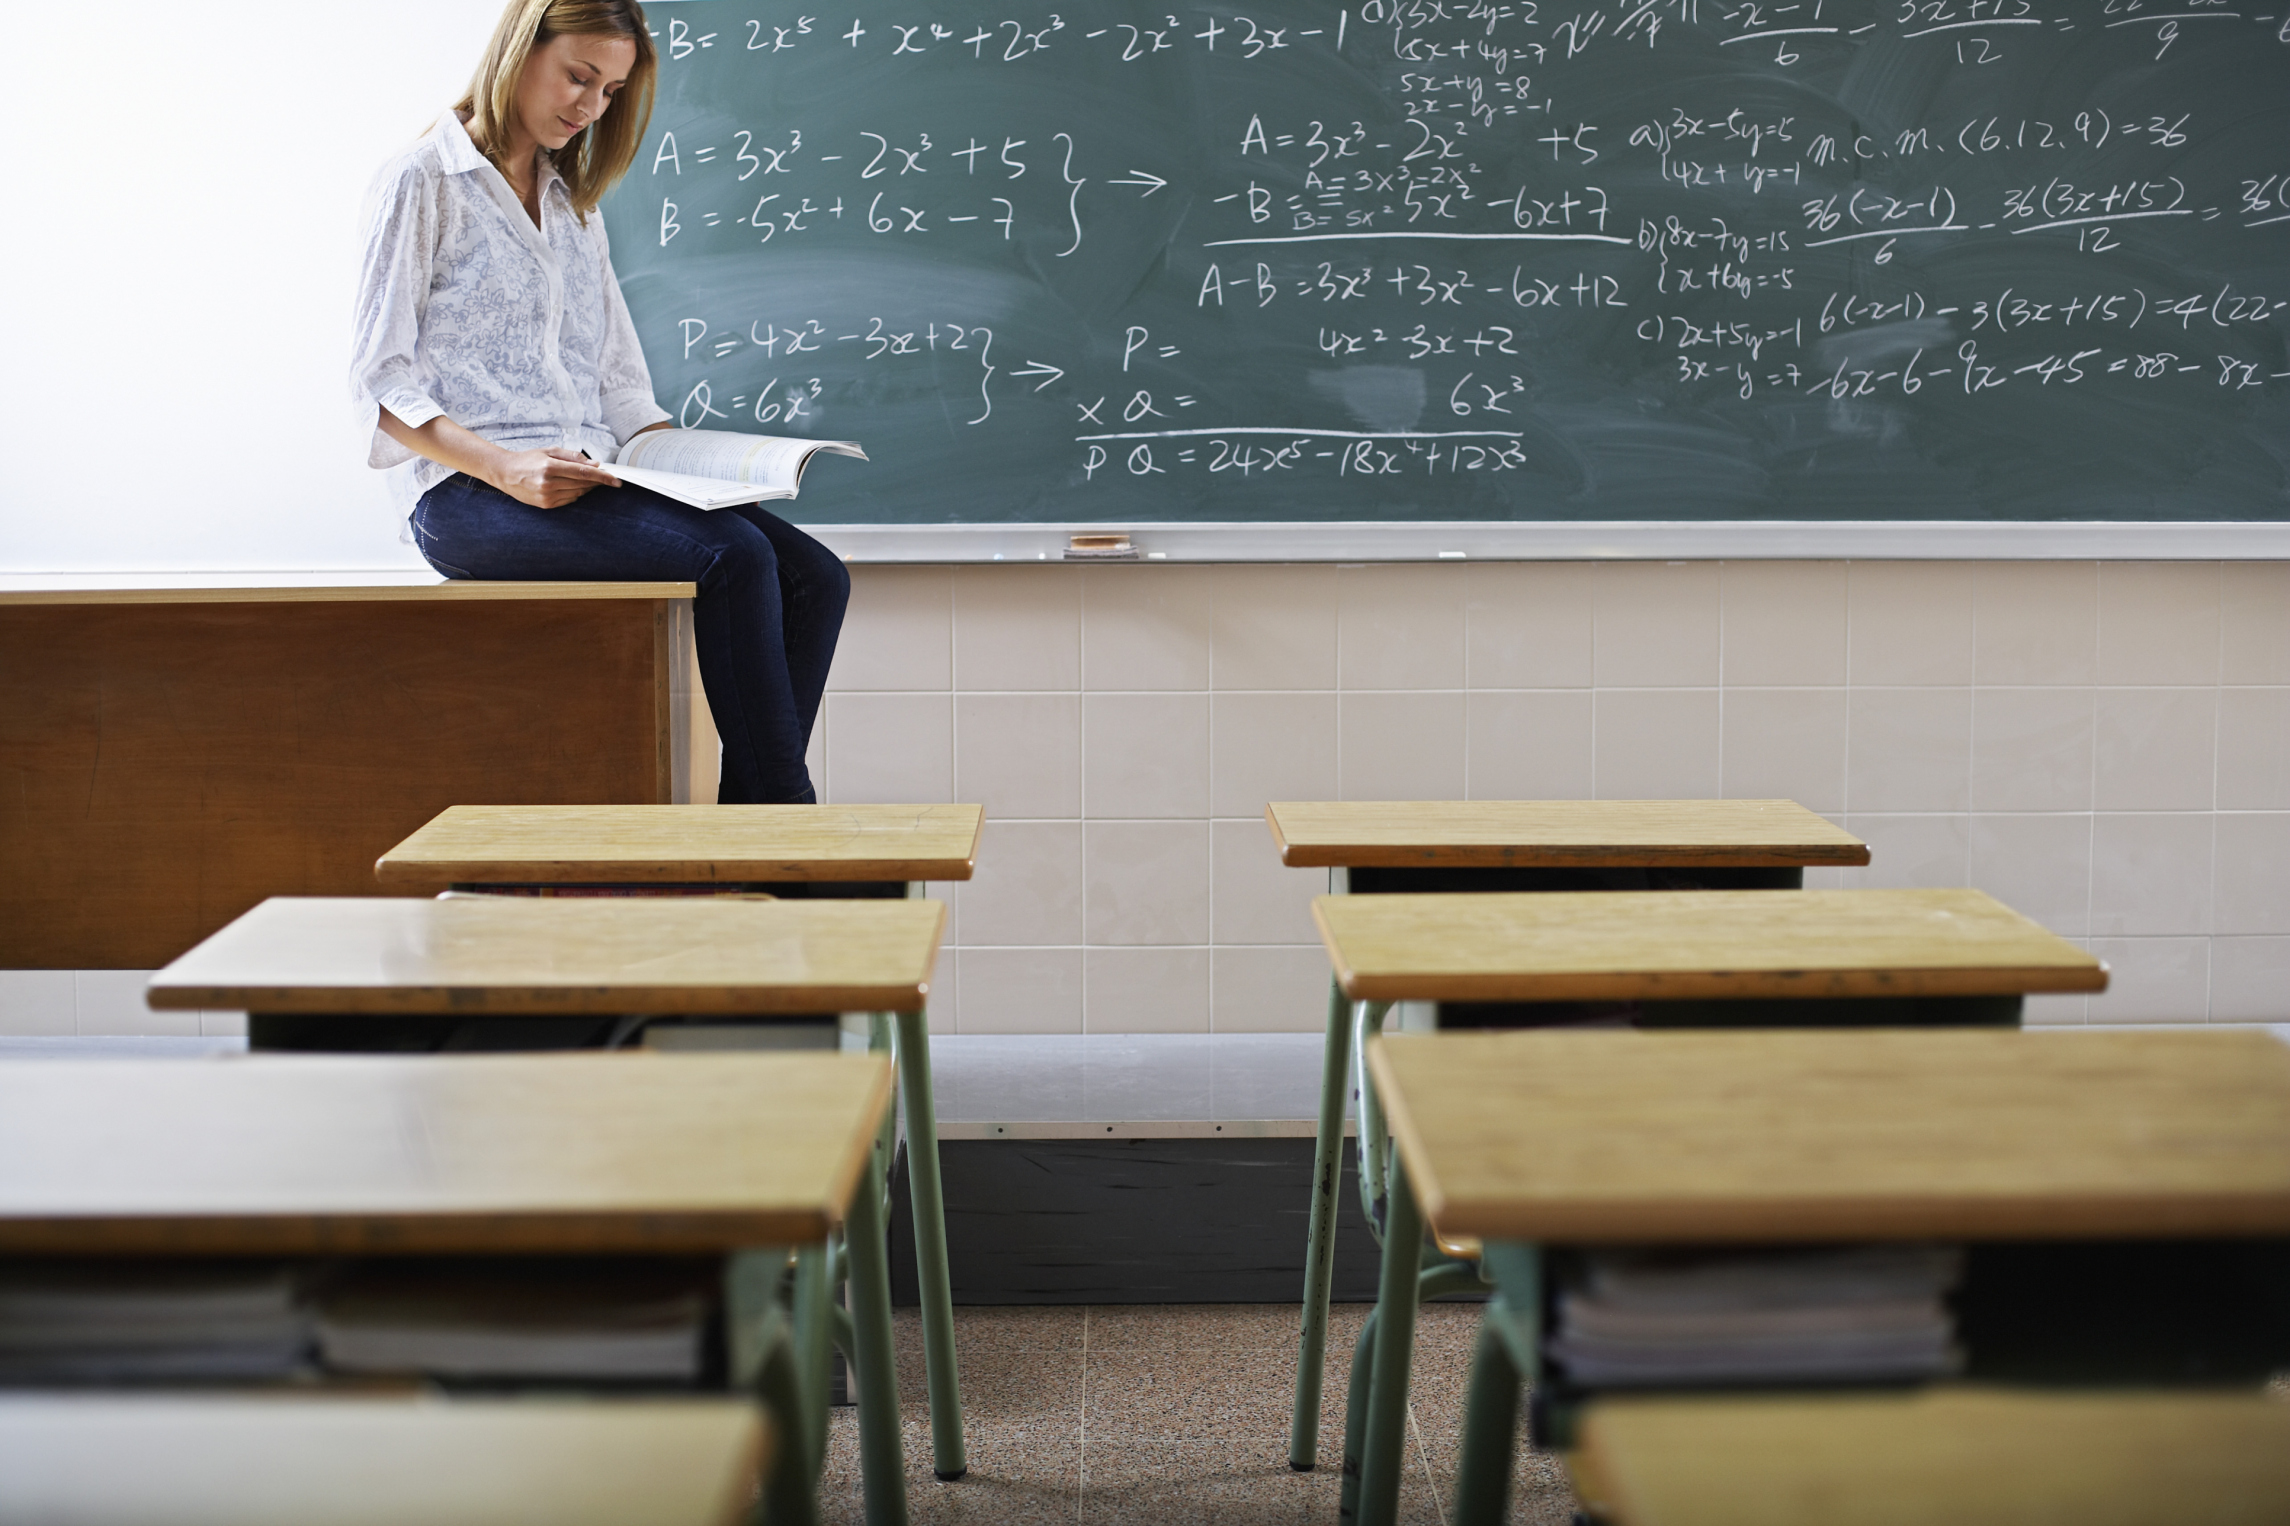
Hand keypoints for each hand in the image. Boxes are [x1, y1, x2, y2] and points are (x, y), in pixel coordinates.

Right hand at [490, 446, 621, 508]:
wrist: (505, 473)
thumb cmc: (528, 459)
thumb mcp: (549, 450)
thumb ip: (573, 457)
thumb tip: (594, 464)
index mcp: (550, 467)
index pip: (583, 473)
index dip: (603, 477)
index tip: (616, 480)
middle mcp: (548, 483)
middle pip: (583, 484)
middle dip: (597, 481)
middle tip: (606, 477)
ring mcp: (547, 496)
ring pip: (578, 494)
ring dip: (586, 487)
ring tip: (585, 479)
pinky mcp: (546, 505)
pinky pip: (569, 500)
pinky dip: (575, 493)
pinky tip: (572, 486)